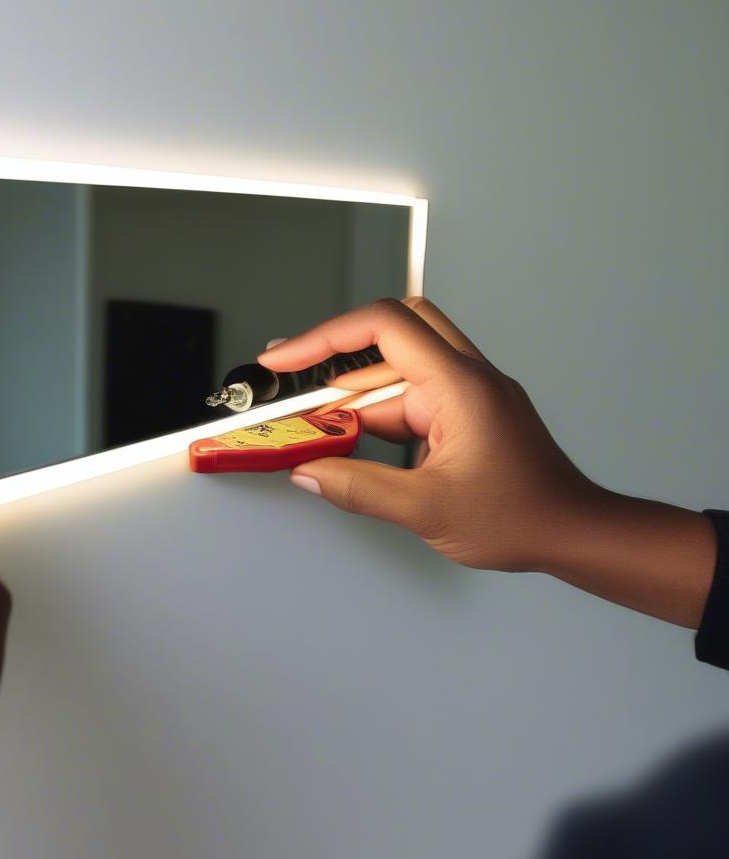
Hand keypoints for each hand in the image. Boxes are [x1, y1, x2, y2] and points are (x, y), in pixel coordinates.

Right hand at [261, 298, 715, 626]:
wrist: (573, 532)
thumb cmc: (522, 517)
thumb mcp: (426, 509)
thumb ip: (359, 488)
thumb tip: (309, 472)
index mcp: (459, 385)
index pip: (384, 327)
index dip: (325, 336)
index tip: (285, 358)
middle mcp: (464, 377)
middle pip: (389, 335)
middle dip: (334, 356)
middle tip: (292, 379)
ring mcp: (467, 393)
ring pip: (396, 372)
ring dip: (353, 397)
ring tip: (312, 429)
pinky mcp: (466, 414)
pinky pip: (411, 399)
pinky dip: (376, 417)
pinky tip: (351, 443)